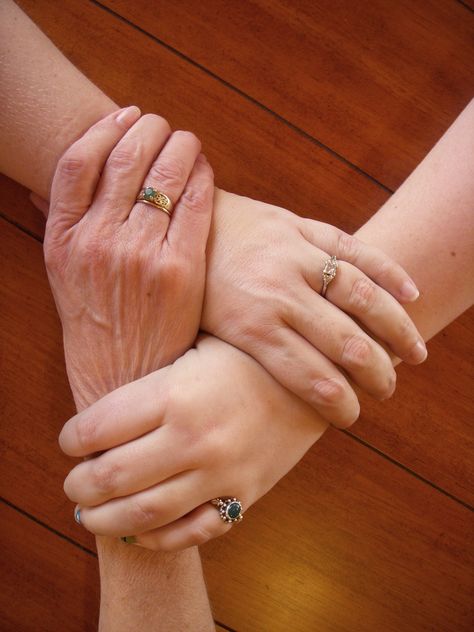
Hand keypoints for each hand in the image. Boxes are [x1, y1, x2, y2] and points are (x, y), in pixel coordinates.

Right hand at [44, 107, 213, 408]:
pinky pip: (195, 203)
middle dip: (150, 129)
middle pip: (125, 158)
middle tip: (164, 127)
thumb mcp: (64, 275)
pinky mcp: (180, 270)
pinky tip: (204, 170)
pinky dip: (202, 177)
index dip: (105, 129)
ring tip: (187, 142)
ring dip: (180, 146)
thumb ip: (68, 225)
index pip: (78, 162)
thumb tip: (72, 176)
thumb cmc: (98, 326)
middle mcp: (97, 241)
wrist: (124, 379)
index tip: (125, 116)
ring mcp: (140, 254)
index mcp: (62, 240)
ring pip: (164, 174)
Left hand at [59, 336, 326, 549]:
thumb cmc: (245, 352)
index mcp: (174, 394)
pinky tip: (137, 530)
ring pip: (142, 514)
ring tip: (89, 513)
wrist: (313, 376)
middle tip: (72, 480)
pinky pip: (190, 532)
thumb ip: (147, 377)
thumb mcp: (193, 346)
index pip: (95, 428)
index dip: (70, 438)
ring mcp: (220, 472)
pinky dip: (155, 538)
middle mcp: (193, 438)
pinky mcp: (243, 495)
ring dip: (103, 519)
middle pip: (110, 476)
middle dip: (78, 483)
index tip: (69, 439)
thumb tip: (95, 410)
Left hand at [203, 190, 426, 426]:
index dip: (341, 403)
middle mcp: (278, 292)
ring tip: (415, 353)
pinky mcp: (299, 227)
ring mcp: (293, 256)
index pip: (311, 377)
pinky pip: (352, 248)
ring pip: (359, 295)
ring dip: (395, 327)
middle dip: (374, 374)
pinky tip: (411, 293)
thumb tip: (238, 416)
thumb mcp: (195, 333)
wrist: (177, 220)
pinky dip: (387, 271)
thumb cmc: (188, 286)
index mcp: (251, 326)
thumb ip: (223, 368)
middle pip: (345, 342)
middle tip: (387, 391)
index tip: (354, 417)